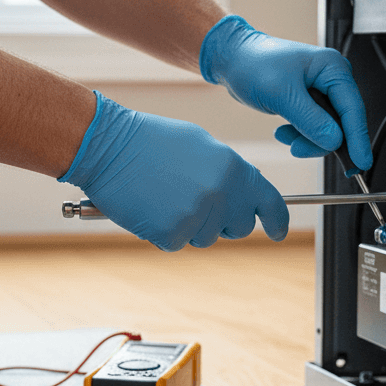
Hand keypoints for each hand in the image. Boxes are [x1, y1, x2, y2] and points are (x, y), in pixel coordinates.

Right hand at [59, 93, 288, 250]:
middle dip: (223, 222)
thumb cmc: (149, 141)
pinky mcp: (171, 234)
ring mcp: (196, 216)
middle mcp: (221, 194)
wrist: (107, 147)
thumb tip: (242, 195)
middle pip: (239, 227)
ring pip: (205, 238)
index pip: (269, 203)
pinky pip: (176, 243)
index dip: (277, 220)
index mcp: (233, 168)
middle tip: (196, 202)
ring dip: (189, 225)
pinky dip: (163, 232)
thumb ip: (227, 172)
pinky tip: (150, 207)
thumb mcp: (200, 145)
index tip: (279, 231)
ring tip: (165, 196)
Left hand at [200, 15, 372, 171]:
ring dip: (306, 139)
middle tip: (299, 150)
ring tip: (284, 135)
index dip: (358, 139)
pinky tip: (283, 131)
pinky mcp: (309, 102)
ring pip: (327, 129)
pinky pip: (314, 128)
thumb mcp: (282, 95)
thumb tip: (334, 141)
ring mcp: (321, 91)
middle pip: (342, 122)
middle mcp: (331, 78)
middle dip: (322, 141)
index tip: (361, 162)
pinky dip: (300, 135)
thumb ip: (311, 120)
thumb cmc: (254, 64)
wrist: (233, 60)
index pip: (353, 109)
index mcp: (332, 68)